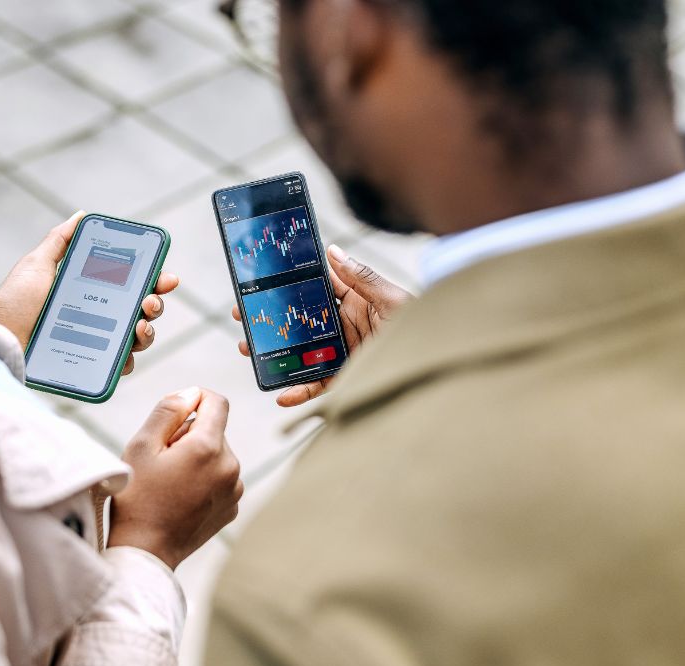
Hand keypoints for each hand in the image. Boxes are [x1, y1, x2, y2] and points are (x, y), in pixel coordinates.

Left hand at [0, 210, 179, 375]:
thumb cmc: (15, 302)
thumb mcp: (37, 264)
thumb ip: (61, 240)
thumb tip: (81, 215)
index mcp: (94, 290)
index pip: (134, 284)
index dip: (155, 280)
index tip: (165, 278)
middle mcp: (100, 316)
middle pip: (142, 310)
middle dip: (156, 304)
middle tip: (149, 302)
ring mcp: (98, 343)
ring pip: (138, 338)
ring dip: (149, 331)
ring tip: (139, 326)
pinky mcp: (91, 366)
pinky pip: (120, 366)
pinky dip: (128, 360)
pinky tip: (125, 353)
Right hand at [110, 387, 242, 569]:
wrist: (145, 551)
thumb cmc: (136, 498)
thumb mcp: (141, 446)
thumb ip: (168, 411)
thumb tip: (191, 393)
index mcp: (208, 447)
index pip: (217, 402)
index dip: (196, 399)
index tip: (176, 412)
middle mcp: (230, 466)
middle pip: (214, 431)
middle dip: (189, 435)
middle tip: (161, 459)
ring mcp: (234, 489)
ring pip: (217, 455)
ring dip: (197, 457)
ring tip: (169, 481)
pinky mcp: (231, 507)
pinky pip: (220, 479)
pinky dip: (204, 479)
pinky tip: (179, 496)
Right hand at [234, 243, 411, 406]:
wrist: (440, 363)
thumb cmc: (425, 325)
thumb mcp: (393, 299)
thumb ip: (362, 278)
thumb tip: (333, 251)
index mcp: (356, 301)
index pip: (317, 288)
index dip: (290, 284)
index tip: (263, 280)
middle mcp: (346, 326)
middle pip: (302, 322)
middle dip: (272, 320)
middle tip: (244, 317)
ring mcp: (344, 353)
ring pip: (303, 352)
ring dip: (275, 353)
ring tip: (249, 350)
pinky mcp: (347, 379)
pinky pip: (318, 385)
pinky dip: (300, 391)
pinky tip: (282, 394)